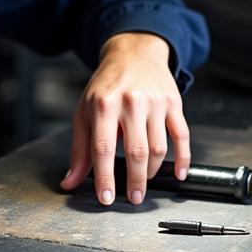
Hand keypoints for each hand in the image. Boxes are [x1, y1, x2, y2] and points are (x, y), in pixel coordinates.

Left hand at [59, 32, 189, 205]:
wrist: (133, 53)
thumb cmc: (106, 86)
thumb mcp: (85, 111)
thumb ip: (79, 149)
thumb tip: (69, 182)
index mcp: (103, 104)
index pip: (103, 148)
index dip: (105, 177)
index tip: (106, 198)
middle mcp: (131, 101)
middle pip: (136, 151)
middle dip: (134, 181)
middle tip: (133, 198)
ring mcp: (155, 102)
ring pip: (159, 148)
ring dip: (152, 171)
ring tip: (143, 180)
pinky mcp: (173, 103)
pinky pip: (182, 136)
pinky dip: (182, 159)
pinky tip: (177, 173)